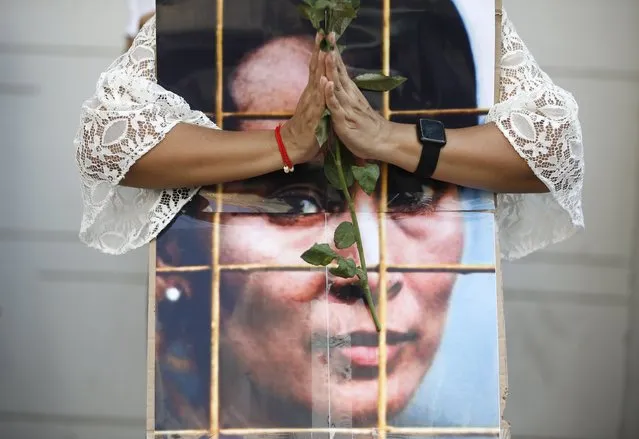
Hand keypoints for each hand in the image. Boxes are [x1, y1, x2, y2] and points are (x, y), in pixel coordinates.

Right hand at [280, 33, 327, 163]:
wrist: (292, 147)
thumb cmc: (307, 129)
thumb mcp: (316, 109)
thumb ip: (320, 97)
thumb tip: (325, 85)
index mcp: (313, 92)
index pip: (318, 68)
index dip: (321, 52)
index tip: (325, 36)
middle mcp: (310, 94)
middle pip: (315, 68)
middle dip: (320, 50)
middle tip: (324, 32)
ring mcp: (311, 104)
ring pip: (317, 81)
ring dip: (321, 65)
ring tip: (325, 48)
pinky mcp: (313, 117)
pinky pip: (318, 102)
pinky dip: (322, 91)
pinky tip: (325, 81)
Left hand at [323, 34, 391, 160]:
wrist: (382, 142)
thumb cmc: (366, 127)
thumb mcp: (354, 107)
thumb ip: (347, 95)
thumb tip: (340, 82)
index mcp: (350, 93)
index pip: (340, 70)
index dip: (334, 54)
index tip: (328, 37)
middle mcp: (349, 96)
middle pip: (338, 72)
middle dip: (332, 54)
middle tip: (328, 36)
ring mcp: (347, 107)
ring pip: (337, 85)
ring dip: (331, 69)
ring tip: (327, 53)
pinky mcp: (344, 120)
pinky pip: (336, 106)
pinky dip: (331, 94)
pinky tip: (327, 83)